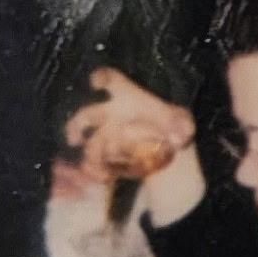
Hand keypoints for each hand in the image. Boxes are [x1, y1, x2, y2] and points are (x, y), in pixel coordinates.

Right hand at [64, 67, 194, 175]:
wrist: (165, 145)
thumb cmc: (171, 123)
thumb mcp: (182, 122)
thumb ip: (182, 127)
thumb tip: (179, 139)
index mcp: (126, 97)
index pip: (111, 81)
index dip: (102, 78)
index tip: (96, 82)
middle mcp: (110, 114)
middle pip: (86, 116)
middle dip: (77, 126)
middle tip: (75, 139)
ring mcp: (106, 135)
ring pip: (90, 143)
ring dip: (92, 155)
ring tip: (98, 168)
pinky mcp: (106, 155)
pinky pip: (96, 163)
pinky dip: (98, 171)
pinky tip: (106, 178)